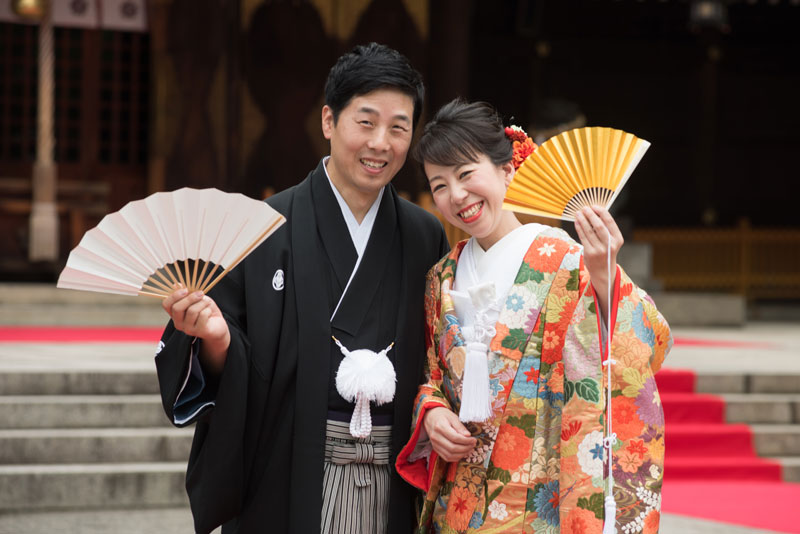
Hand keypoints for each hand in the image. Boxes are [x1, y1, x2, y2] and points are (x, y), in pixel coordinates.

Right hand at [161, 286, 230, 372]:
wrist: (218, 324)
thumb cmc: (205, 310)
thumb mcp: (196, 299)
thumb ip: (186, 293)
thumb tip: (176, 284)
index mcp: (175, 314)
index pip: (166, 304)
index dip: (174, 295)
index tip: (186, 289)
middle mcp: (178, 323)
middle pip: (177, 308)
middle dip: (190, 298)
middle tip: (201, 293)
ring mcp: (188, 329)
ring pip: (192, 311)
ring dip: (202, 303)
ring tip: (207, 302)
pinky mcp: (199, 331)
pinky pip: (202, 316)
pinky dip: (208, 310)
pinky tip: (209, 312)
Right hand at [422, 406, 476, 461]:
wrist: (430, 417)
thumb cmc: (443, 415)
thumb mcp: (453, 417)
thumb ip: (460, 427)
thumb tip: (468, 435)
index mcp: (440, 427)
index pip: (455, 438)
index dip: (466, 441)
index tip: (473, 439)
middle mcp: (436, 437)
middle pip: (453, 448)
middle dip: (466, 448)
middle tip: (473, 444)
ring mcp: (434, 444)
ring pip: (450, 455)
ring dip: (462, 454)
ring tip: (469, 449)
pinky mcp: (435, 449)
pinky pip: (446, 457)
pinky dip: (456, 457)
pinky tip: (462, 452)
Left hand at [574, 206, 622, 320]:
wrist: (603, 271)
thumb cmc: (606, 252)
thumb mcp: (611, 242)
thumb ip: (605, 229)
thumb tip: (593, 212)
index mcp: (618, 239)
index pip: (610, 222)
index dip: (601, 212)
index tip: (594, 206)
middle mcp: (610, 245)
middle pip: (599, 226)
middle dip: (590, 215)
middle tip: (584, 208)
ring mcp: (599, 250)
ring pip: (589, 231)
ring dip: (582, 220)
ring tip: (578, 213)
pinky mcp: (589, 253)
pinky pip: (583, 237)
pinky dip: (579, 228)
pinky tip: (576, 222)